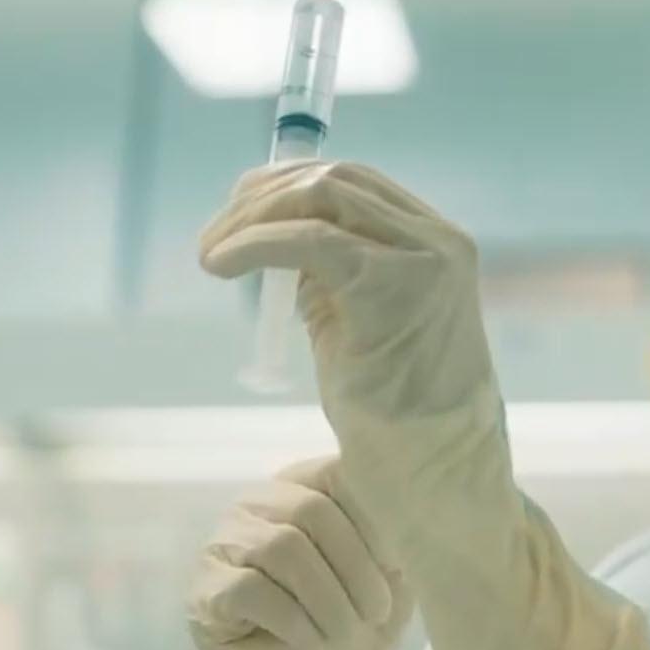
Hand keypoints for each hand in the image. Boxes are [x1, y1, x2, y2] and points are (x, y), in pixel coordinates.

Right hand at [188, 457, 413, 649]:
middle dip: (355, 567)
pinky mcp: (203, 593)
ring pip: (280, 548)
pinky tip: (311, 642)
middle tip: (378, 612)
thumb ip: (396, 529)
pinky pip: (249, 590)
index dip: (375, 519)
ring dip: (327, 599)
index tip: (400, 565)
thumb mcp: (394, 575)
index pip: (338, 472)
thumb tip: (403, 497)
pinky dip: (293, 621)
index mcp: (305, 486)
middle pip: (309, 510)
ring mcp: (222, 545)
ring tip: (345, 633)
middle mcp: (257, 504)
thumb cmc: (361, 628)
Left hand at [199, 162, 649, 649]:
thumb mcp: (359, 324)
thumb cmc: (396, 412)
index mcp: (436, 243)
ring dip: (253, 217)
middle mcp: (438, 240)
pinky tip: (221, 264)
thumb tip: (272, 242)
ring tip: (212, 254)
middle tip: (215, 235)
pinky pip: (311, 242)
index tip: (238, 209)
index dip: (287, 185)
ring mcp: (424, 259)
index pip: (354, 183)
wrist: (436, 470)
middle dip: (262, 195)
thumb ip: (329, 277)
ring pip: (321, 198)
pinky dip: (256, 244)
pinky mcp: (395, 286)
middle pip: (334, 179)